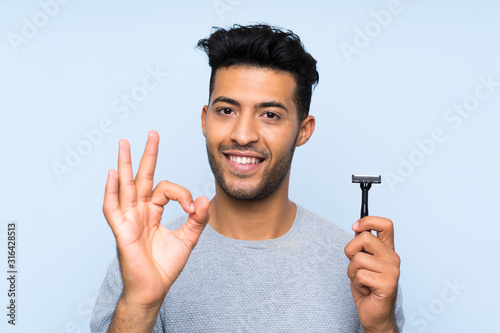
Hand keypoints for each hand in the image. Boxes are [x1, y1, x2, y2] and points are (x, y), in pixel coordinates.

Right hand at [103, 131, 209, 309]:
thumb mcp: (188, 239)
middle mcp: (140, 211)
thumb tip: (203, 199)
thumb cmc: (166, 266)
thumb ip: (197, 219)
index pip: (166, 189)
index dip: (182, 193)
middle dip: (147, 155)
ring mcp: (129, 219)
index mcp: (153, 211)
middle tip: (152, 133)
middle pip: (142, 177)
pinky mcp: (121, 231)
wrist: (154, 289)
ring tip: (124, 143)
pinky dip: (111, 191)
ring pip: (125, 186)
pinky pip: (113, 208)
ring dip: (124, 164)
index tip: (193, 207)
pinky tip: (112, 174)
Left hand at [344, 216, 400, 332]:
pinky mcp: (388, 284)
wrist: (374, 314)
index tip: (355, 227)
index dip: (368, 220)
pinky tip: (365, 289)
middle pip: (364, 237)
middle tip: (355, 266)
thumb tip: (357, 228)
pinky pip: (360, 275)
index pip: (385, 224)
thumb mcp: (362, 262)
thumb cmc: (367, 288)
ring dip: (352, 272)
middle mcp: (393, 258)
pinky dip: (357, 284)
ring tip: (361, 281)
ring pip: (358, 259)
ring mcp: (392, 270)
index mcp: (387, 250)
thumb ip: (362, 246)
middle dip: (350, 251)